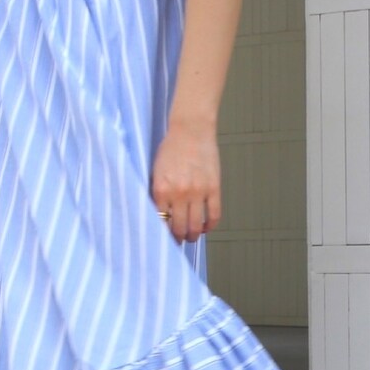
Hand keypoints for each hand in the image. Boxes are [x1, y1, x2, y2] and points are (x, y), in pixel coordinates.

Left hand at [151, 118, 221, 242]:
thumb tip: (159, 215)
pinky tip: (205, 227)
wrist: (191, 129)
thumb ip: (157, 193)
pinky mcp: (213, 188)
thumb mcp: (156, 171)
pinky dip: (209, 226)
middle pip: (178, 228)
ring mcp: (198, 192)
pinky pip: (213, 215)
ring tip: (191, 235)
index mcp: (161, 189)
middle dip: (177, 238)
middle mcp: (179, 194)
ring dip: (192, 235)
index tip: (163, 237)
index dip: (162, 233)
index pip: (160, 221)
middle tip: (178, 240)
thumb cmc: (171, 148)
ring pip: (195, 226)